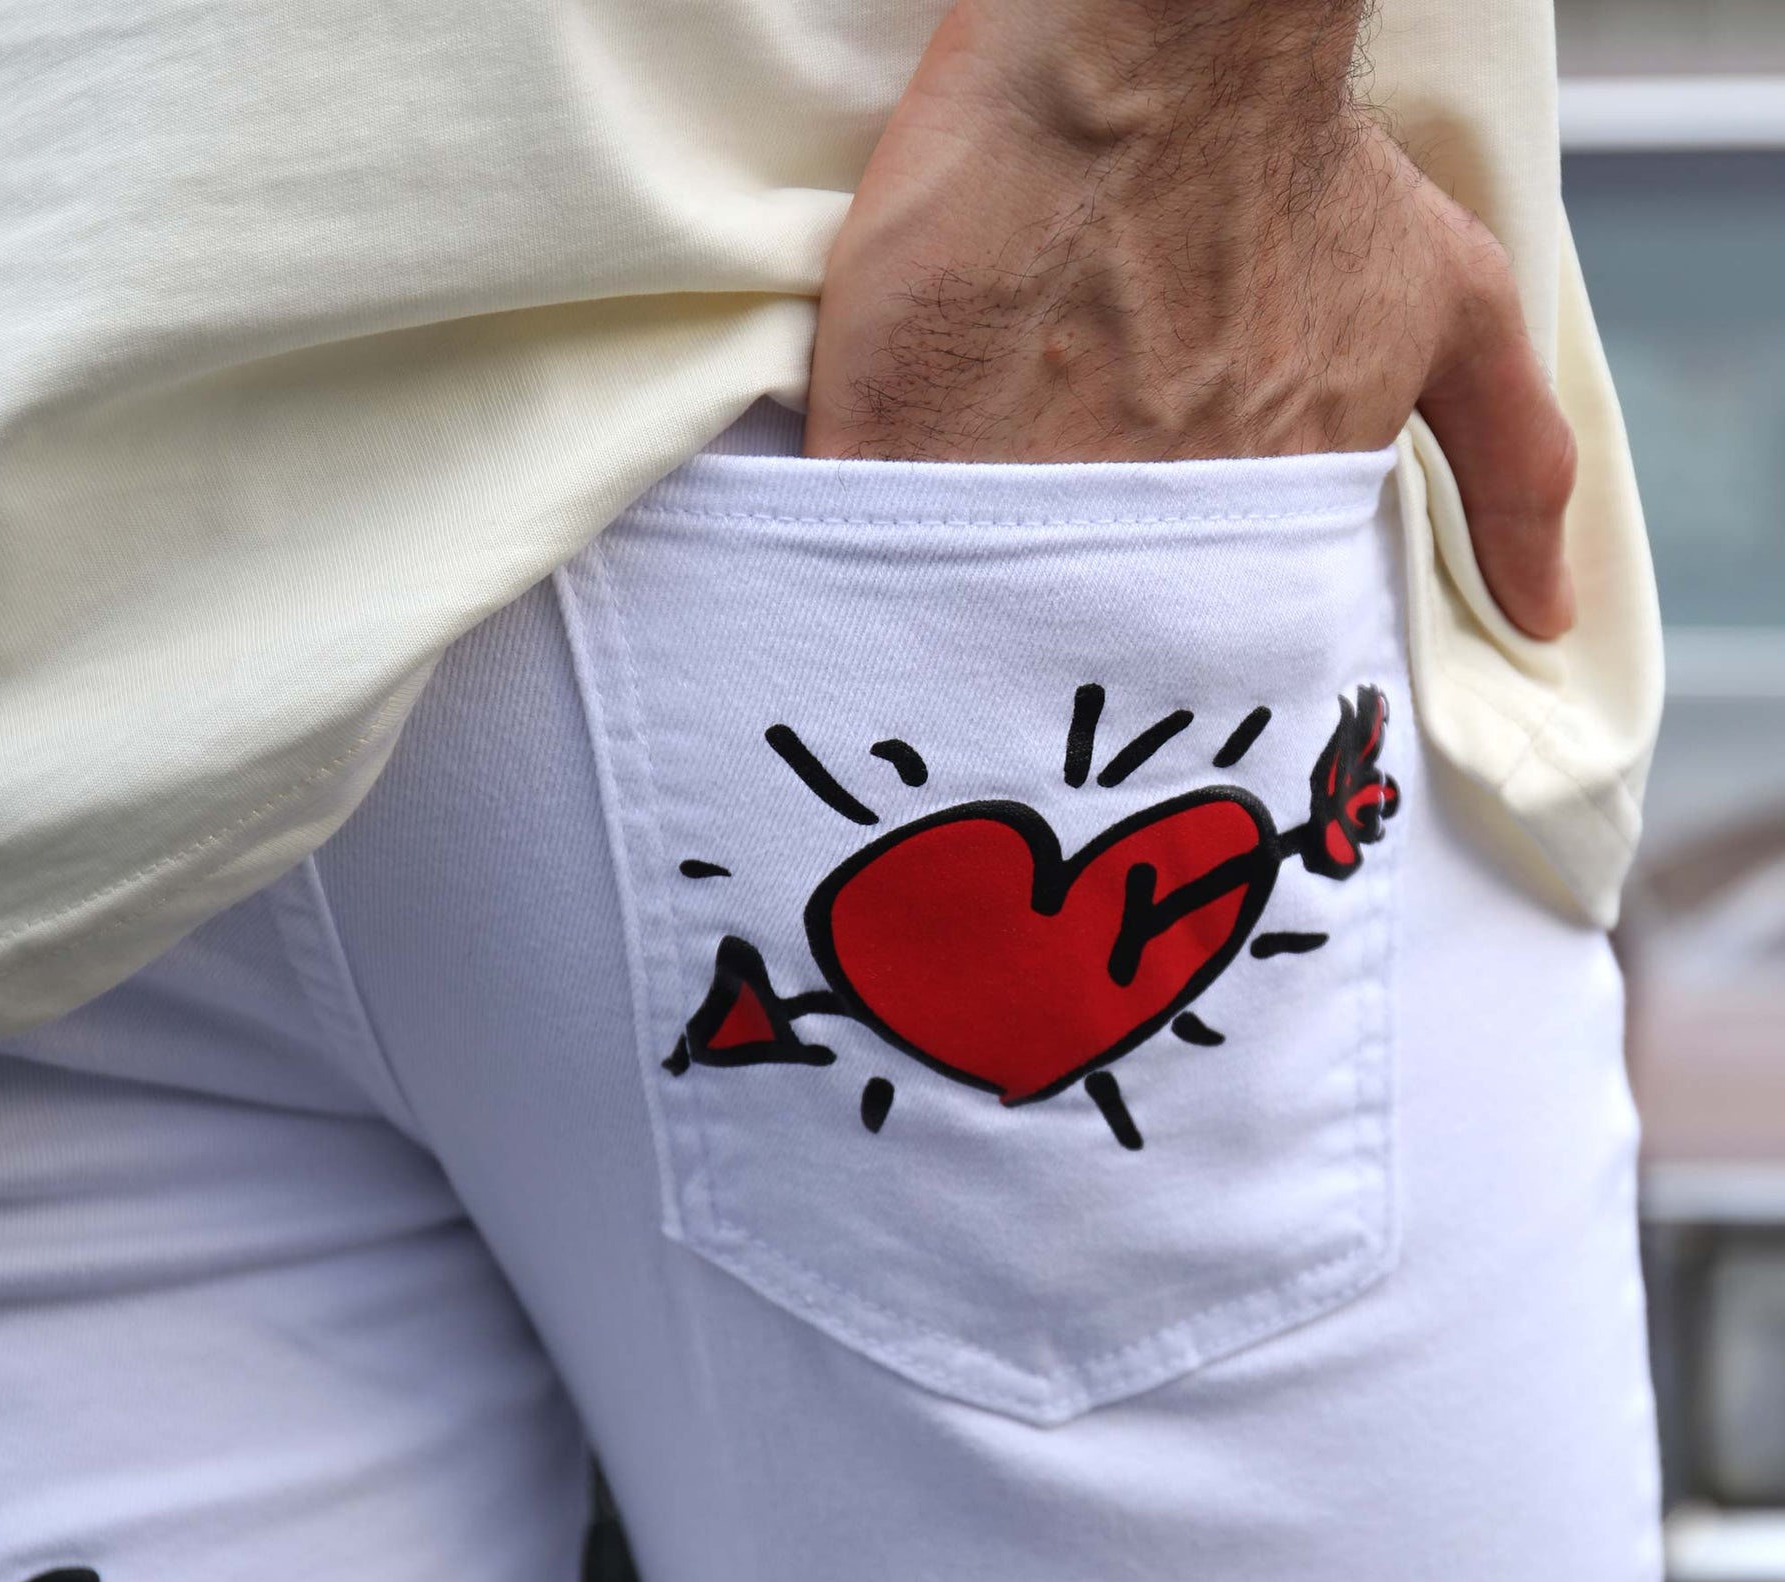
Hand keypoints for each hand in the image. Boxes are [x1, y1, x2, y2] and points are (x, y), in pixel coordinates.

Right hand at [806, 0, 1576, 638]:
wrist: (1161, 44)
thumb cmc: (1296, 163)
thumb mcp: (1449, 303)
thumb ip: (1512, 465)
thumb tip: (1550, 617)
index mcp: (1259, 527)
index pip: (1210, 658)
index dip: (1176, 664)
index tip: (1150, 684)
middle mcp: (1151, 531)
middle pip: (1093, 658)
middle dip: (1071, 685)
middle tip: (1041, 693)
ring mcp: (1016, 497)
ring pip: (980, 626)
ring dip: (964, 653)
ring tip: (937, 671)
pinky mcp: (895, 446)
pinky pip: (867, 559)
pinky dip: (860, 588)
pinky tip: (856, 599)